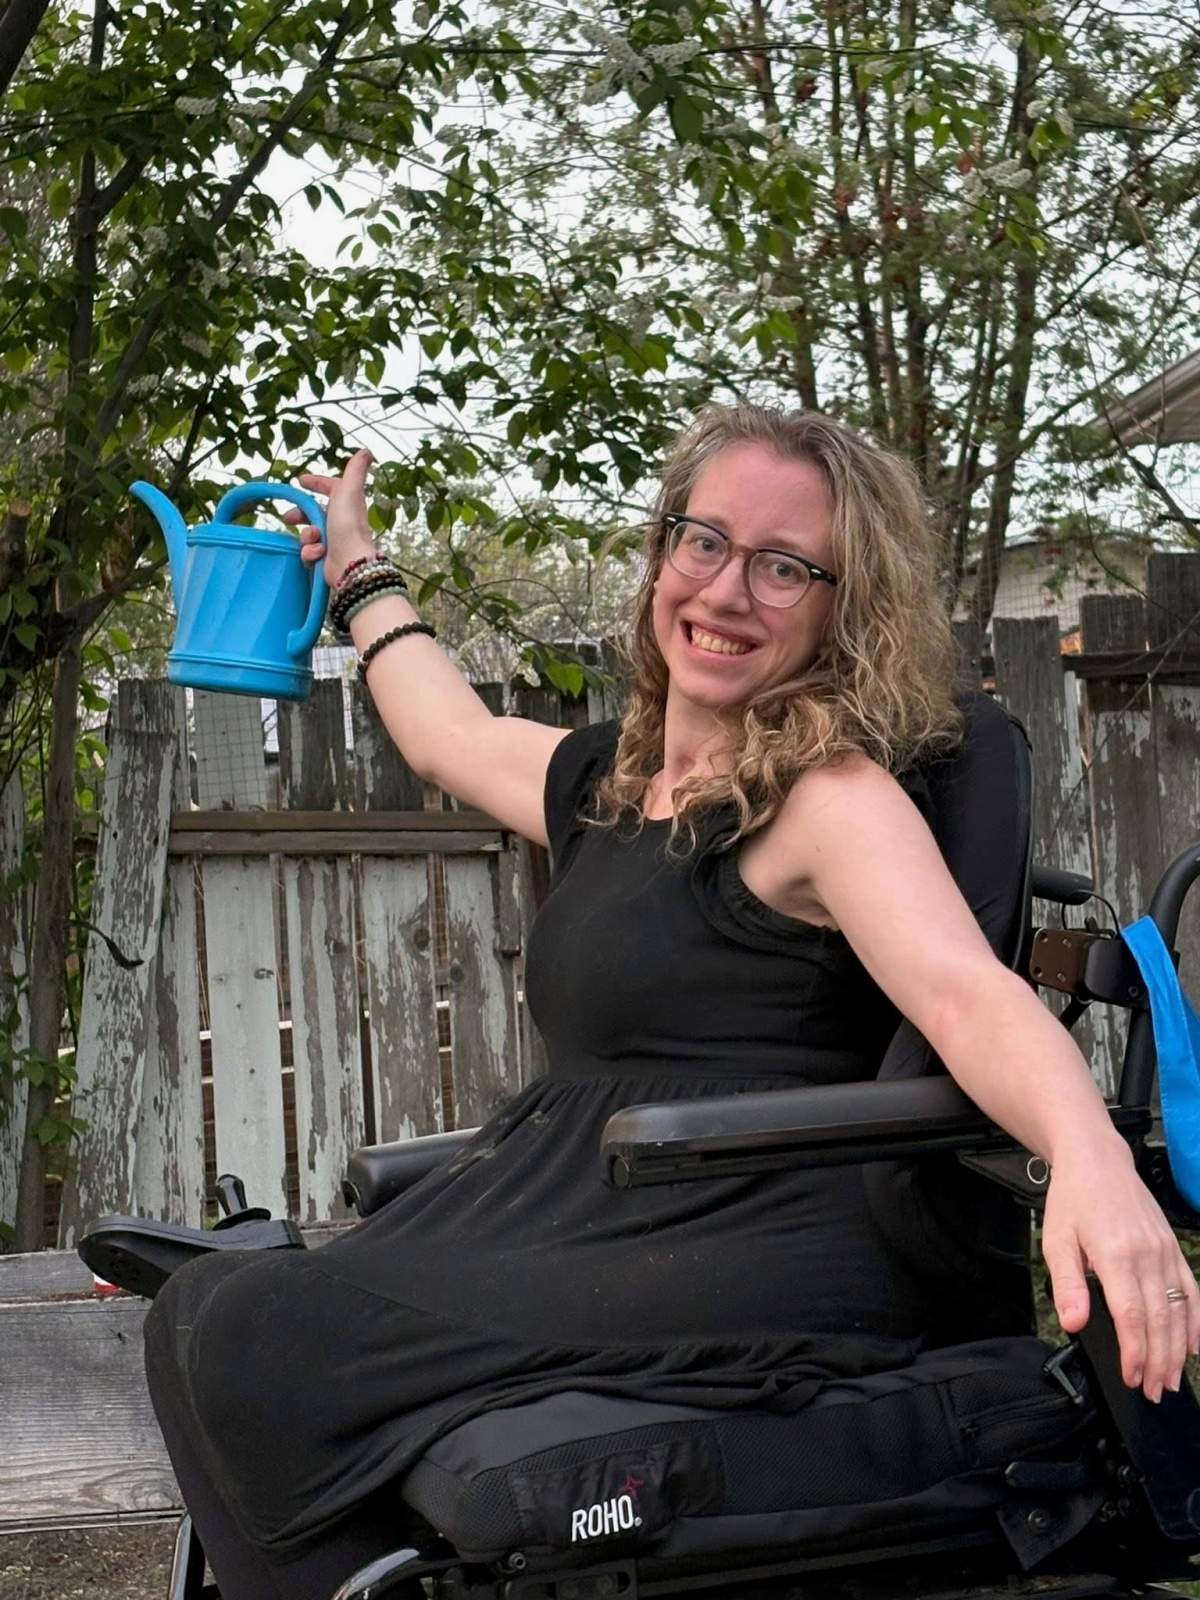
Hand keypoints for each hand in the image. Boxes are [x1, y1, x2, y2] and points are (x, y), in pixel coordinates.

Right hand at [286, 448, 378, 585]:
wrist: (349, 562)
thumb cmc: (348, 525)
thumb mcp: (349, 491)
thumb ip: (355, 470)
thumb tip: (366, 450)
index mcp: (346, 503)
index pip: (330, 487)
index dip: (316, 482)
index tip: (300, 481)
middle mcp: (341, 521)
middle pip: (312, 513)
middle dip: (299, 515)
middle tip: (287, 518)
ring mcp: (333, 541)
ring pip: (308, 534)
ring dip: (307, 536)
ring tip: (315, 540)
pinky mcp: (326, 559)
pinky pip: (309, 552)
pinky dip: (311, 553)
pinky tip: (318, 555)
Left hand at [1041, 1142, 1199, 1400]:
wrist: (1097, 1161)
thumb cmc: (1073, 1200)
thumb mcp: (1056, 1240)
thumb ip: (1067, 1285)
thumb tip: (1073, 1323)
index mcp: (1116, 1254)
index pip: (1131, 1315)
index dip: (1134, 1352)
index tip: (1132, 1378)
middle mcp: (1147, 1255)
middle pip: (1160, 1319)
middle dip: (1159, 1361)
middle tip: (1155, 1392)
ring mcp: (1164, 1251)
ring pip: (1179, 1309)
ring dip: (1177, 1350)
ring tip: (1172, 1380)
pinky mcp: (1172, 1247)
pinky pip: (1192, 1289)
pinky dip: (1196, 1321)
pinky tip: (1193, 1347)